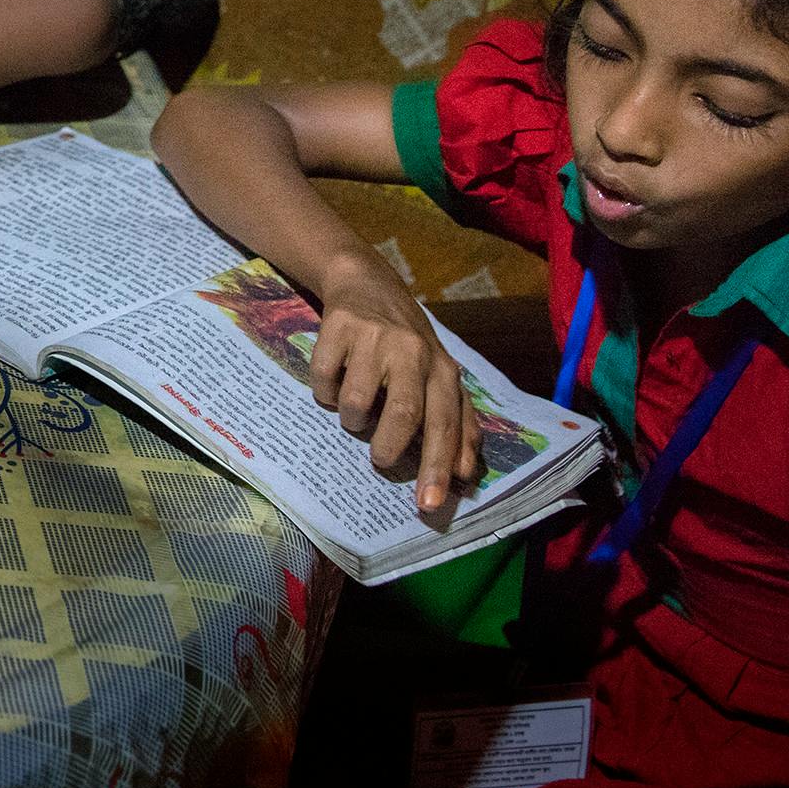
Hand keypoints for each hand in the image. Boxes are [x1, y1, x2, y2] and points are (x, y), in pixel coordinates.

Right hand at [310, 255, 481, 522]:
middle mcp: (413, 350)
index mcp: (442, 368)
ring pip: (356, 400)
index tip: (427, 505)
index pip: (445, 425)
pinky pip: (323, 379)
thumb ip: (456, 423)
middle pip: (403, 413)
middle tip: (380, 463)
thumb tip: (464, 474)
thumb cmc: (408, 344)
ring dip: (351, 418)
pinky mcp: (338, 325)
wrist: (367, 282)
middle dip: (388, 448)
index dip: (437, 467)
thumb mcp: (439, 376)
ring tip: (355, 411)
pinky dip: (324, 391)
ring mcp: (374, 336)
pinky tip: (334, 380)